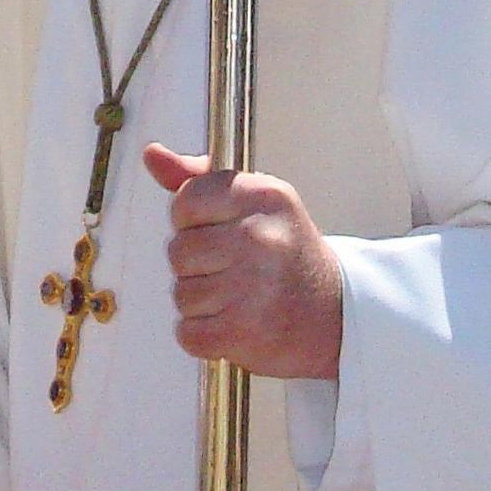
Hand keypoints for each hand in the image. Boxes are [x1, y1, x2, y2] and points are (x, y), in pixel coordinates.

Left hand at [143, 143, 341, 381]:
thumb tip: (153, 155)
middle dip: (197, 265)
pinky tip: (235, 323)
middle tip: (236, 269)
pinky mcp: (243, 331)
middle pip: (178, 251)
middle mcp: (258, 237)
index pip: (186, 201)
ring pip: (181, 294)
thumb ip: (200, 180)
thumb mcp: (256, 202)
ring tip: (240, 297)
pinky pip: (187, 333)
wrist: (338, 313)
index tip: (220, 231)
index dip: (192, 221)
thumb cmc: (289, 255)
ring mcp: (250, 286)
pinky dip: (204, 336)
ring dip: (203, 302)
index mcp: (262, 196)